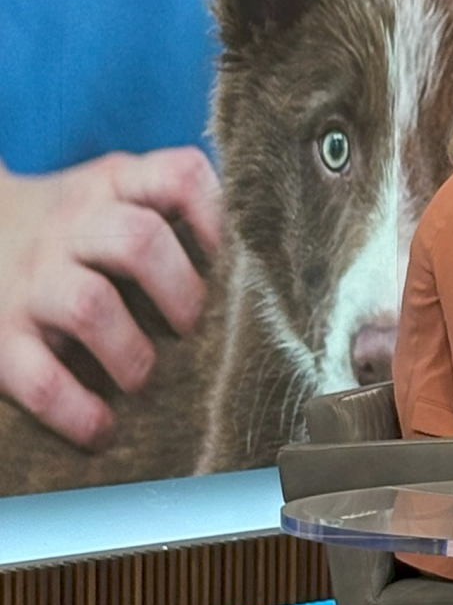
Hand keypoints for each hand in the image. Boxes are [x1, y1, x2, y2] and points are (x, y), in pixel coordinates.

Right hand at [0, 150, 222, 447]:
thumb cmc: (79, 233)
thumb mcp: (118, 198)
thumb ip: (177, 212)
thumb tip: (269, 266)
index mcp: (112, 185)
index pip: (177, 175)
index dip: (218, 219)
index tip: (234, 264)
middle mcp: (69, 225)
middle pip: (137, 242)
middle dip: (182, 293)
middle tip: (192, 328)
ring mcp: (30, 280)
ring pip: (88, 305)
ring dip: (132, 353)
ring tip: (145, 378)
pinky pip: (36, 377)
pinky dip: (75, 410)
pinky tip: (102, 428)